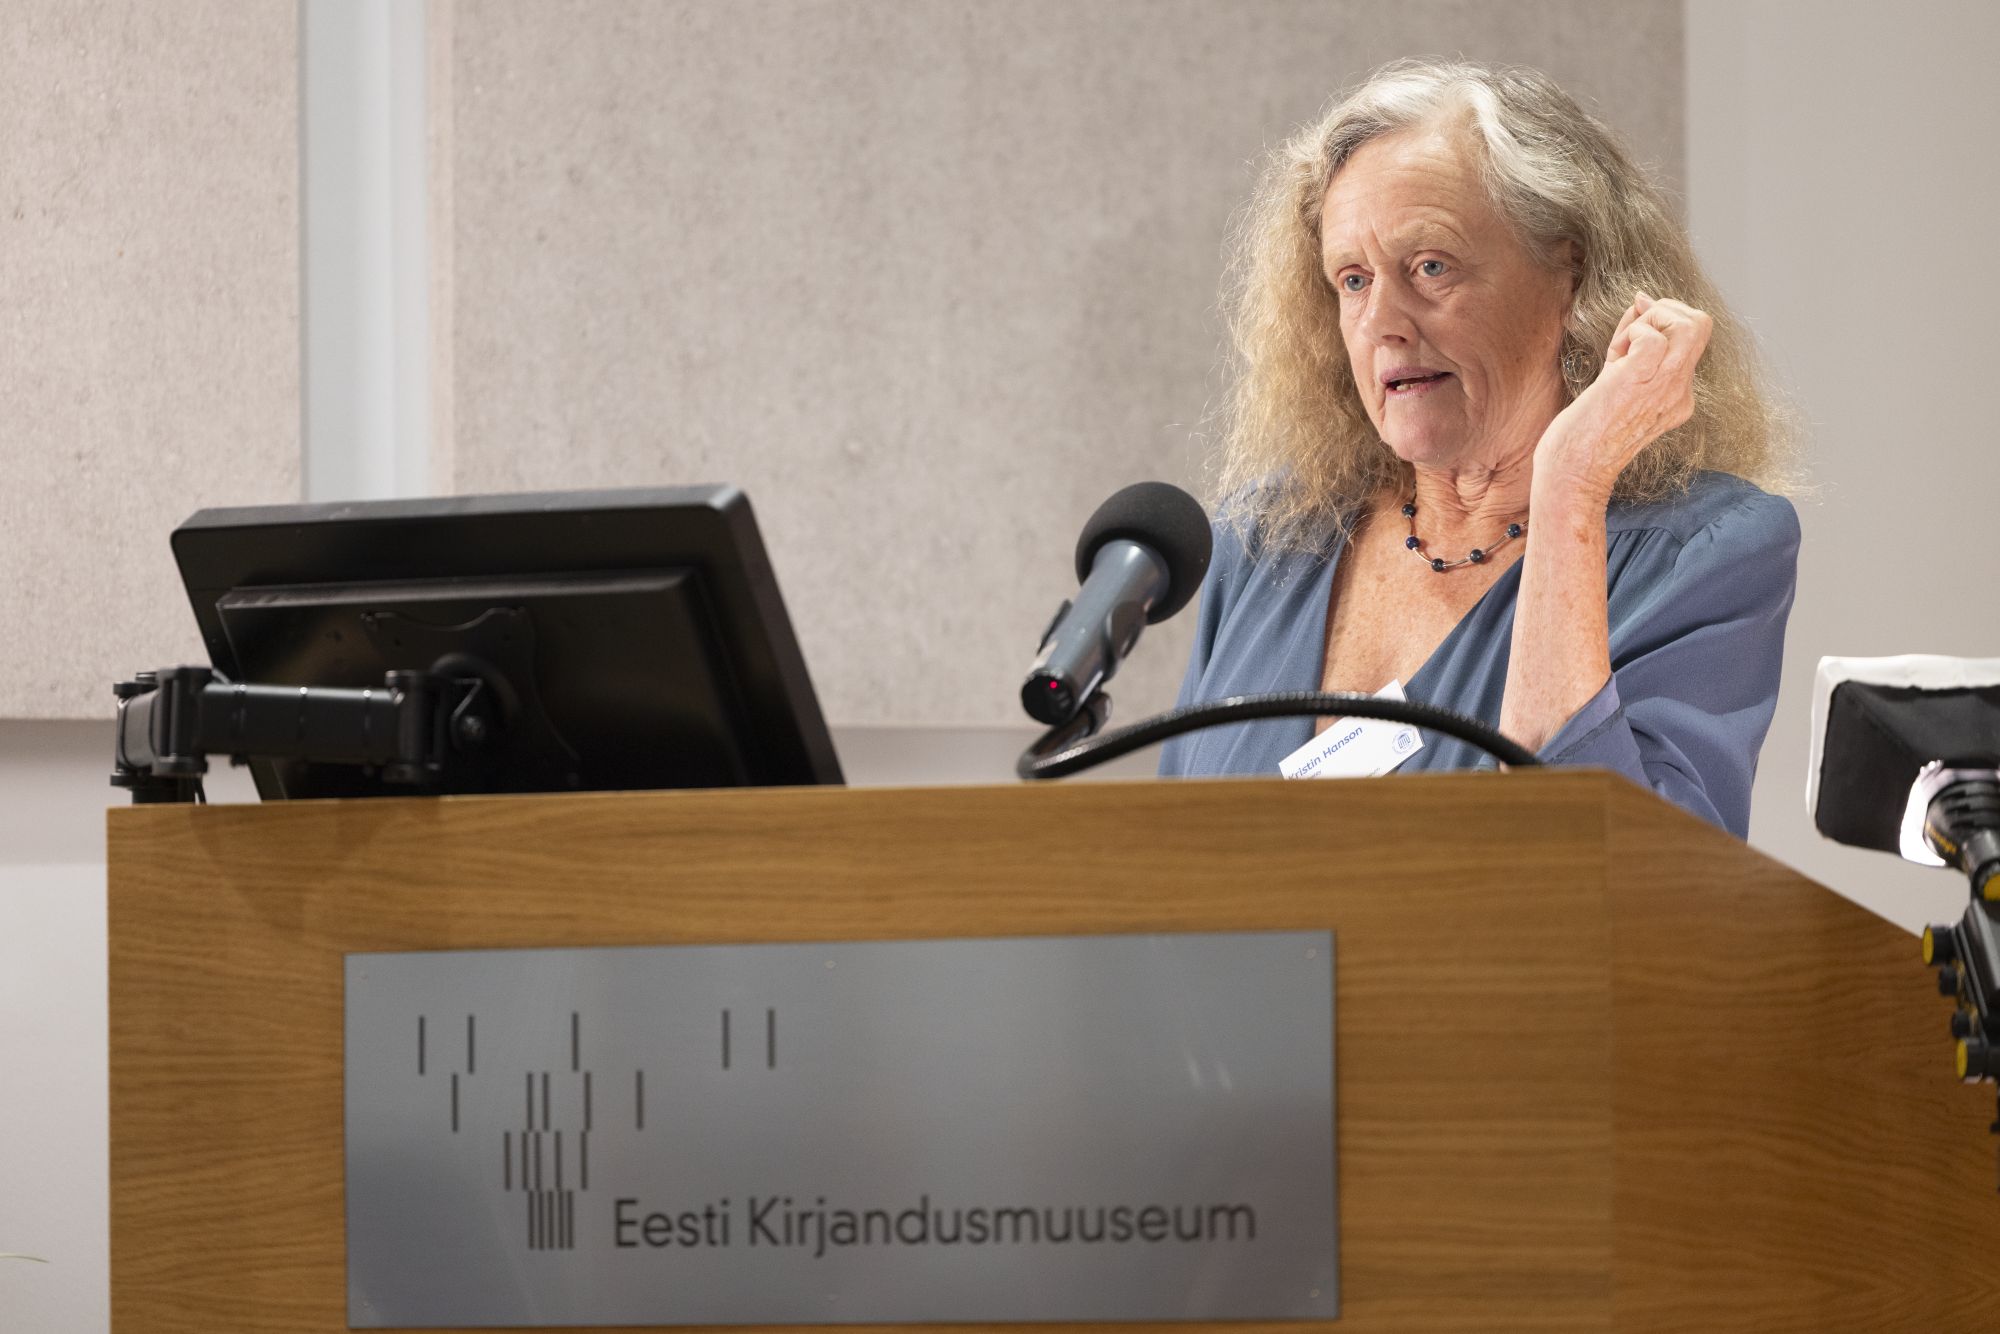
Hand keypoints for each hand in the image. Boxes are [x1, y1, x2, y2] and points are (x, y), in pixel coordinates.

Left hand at [1536, 291, 1711, 504]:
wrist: (1574, 473)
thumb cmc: (1586, 434)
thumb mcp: (1614, 379)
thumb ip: (1631, 341)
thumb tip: (1641, 300)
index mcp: (1677, 393)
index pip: (1689, 334)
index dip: (1659, 321)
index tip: (1629, 336)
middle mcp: (1679, 391)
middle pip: (1701, 323)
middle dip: (1663, 310)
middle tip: (1631, 334)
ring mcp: (1665, 388)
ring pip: (1690, 324)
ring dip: (1650, 320)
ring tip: (1623, 349)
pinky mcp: (1640, 384)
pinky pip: (1653, 338)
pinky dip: (1633, 334)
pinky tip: (1616, 358)